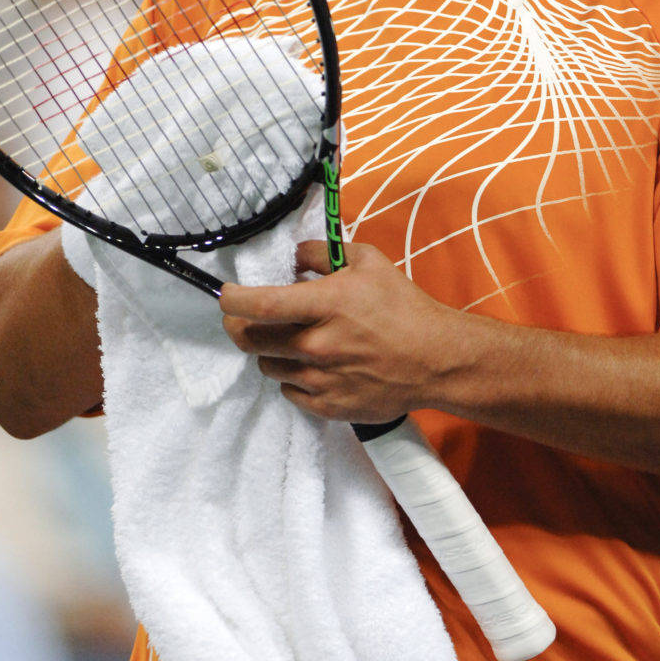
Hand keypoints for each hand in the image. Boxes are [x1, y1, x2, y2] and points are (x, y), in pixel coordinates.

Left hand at [219, 241, 464, 423]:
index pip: (261, 305)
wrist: (436, 360)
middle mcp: (318, 345)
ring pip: (268, 366)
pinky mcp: (328, 407)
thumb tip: (293, 257)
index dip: (232, 300)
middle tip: (242, 319)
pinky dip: (292, 378)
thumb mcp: (368, 261)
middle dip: (239, 327)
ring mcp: (321, 380)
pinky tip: (309, 366)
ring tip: (289, 340)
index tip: (223, 295)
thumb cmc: (404, 306)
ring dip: (270, 351)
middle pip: (252, 340)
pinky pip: (289, 393)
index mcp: (326, 305)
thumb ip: (323, 254)